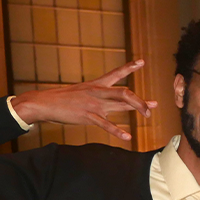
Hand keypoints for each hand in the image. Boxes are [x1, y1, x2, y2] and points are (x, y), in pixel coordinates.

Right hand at [10, 60, 156, 140]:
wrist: (45, 103)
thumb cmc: (66, 99)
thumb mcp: (85, 92)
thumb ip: (102, 97)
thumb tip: (116, 102)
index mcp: (97, 85)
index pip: (116, 73)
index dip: (130, 67)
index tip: (142, 61)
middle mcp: (98, 92)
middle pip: (125, 92)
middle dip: (140, 100)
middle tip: (154, 105)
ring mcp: (94, 104)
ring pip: (119, 105)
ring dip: (136, 109)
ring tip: (149, 115)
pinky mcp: (88, 116)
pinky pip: (106, 125)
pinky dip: (118, 131)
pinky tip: (128, 137)